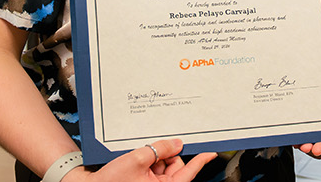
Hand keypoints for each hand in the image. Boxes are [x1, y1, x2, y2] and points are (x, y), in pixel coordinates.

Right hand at [82, 139, 216, 180]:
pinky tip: (136, 157)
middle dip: (167, 154)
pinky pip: (152, 166)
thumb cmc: (109, 181)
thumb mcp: (137, 159)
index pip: (188, 172)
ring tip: (139, 156)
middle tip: (156, 147)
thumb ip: (159, 149)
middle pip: (175, 165)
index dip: (200, 160)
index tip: (210, 152)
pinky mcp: (143, 180)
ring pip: (163, 165)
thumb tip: (176, 143)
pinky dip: (147, 159)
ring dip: (154, 156)